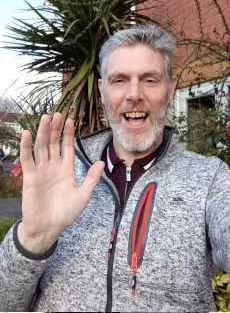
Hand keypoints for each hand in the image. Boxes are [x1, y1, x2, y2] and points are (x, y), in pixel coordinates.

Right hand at [18, 113, 103, 252]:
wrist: (48, 228)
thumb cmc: (66, 213)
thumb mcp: (83, 195)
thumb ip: (91, 178)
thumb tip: (102, 162)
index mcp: (67, 169)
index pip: (68, 146)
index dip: (69, 133)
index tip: (70, 119)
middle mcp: (53, 166)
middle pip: (54, 143)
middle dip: (56, 128)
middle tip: (57, 113)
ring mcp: (41, 170)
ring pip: (41, 147)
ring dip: (43, 132)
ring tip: (45, 117)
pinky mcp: (30, 177)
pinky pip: (27, 159)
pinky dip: (26, 146)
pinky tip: (27, 133)